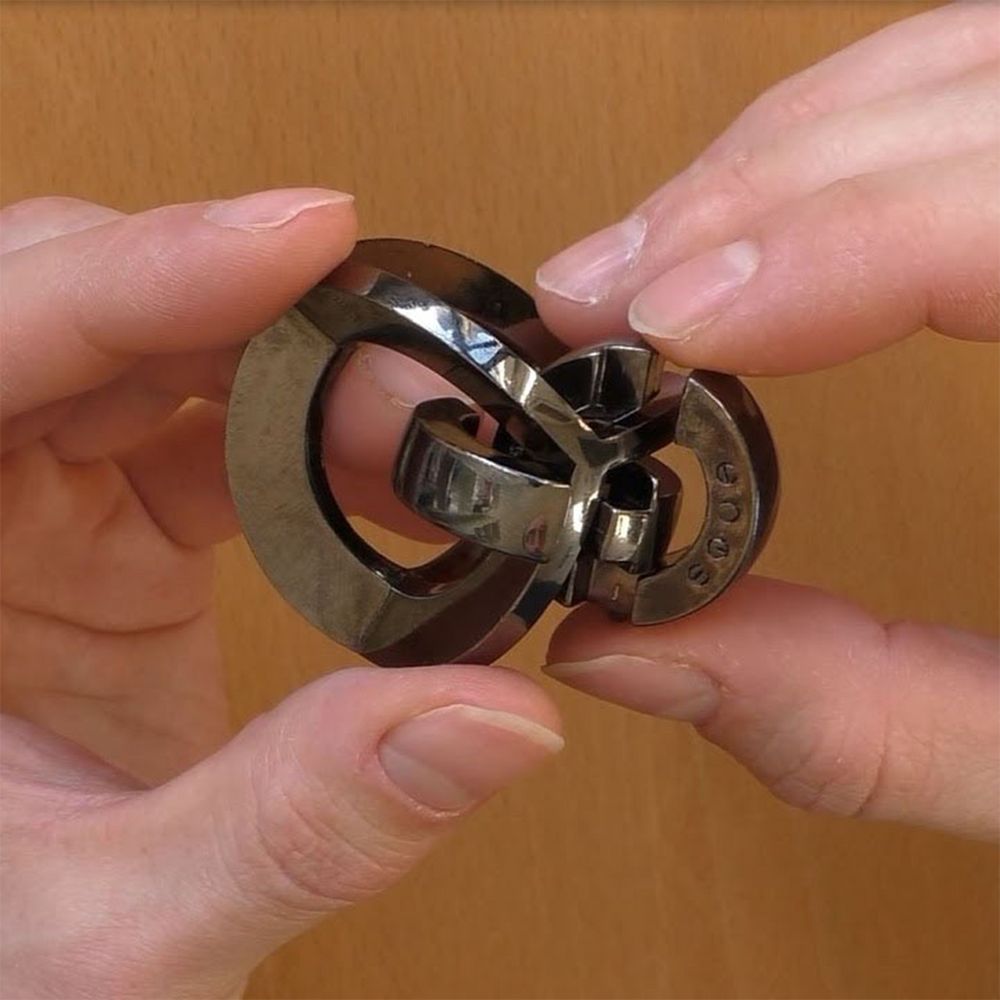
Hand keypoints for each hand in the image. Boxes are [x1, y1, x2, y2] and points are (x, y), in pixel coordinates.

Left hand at [0, 190, 562, 996]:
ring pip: (157, 352)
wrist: (12, 988)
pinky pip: (203, 427)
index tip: (304, 236)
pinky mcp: (97, 531)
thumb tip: (495, 723)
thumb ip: (300, 826)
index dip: (142, 272)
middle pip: (87, 313)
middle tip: (416, 377)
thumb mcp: (124, 938)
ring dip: (302, 370)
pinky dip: (308, 436)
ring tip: (425, 431)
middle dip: (266, 323)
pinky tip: (386, 477)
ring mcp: (20, 511)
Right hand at [533, 3, 998, 839]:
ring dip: (786, 151)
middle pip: (989, 96)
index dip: (837, 239)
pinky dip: (844, 140)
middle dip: (761, 187)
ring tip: (654, 255)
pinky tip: (758, 215)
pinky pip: (979, 101)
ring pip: (973, 60)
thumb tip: (628, 649)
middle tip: (610, 286)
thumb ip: (861, 718)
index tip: (667, 319)